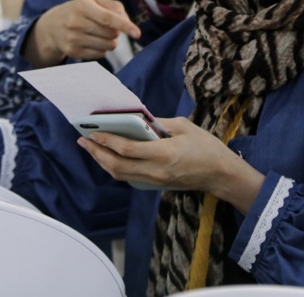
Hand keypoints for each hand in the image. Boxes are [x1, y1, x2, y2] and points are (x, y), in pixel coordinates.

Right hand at [24, 0, 141, 66]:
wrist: (52, 26)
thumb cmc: (79, 11)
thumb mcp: (94, 2)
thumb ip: (115, 8)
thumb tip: (128, 23)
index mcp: (83, 5)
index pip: (108, 18)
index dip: (125, 26)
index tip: (137, 33)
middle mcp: (76, 22)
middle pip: (110, 34)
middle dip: (116, 32)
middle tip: (108, 27)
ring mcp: (73, 38)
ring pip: (107, 46)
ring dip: (111, 42)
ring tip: (101, 35)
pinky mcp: (72, 51)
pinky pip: (100, 55)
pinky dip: (102, 49)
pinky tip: (93, 42)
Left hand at [77, 117, 264, 213]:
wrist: (221, 174)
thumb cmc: (206, 146)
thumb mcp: (184, 126)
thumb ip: (158, 123)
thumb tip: (136, 118)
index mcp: (164, 153)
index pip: (127, 149)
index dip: (107, 141)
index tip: (93, 132)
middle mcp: (156, 170)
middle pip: (117, 165)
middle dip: (97, 153)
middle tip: (82, 141)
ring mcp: (155, 181)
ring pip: (120, 175)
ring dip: (102, 162)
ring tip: (91, 148)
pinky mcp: (156, 185)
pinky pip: (129, 178)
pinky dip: (115, 168)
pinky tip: (109, 157)